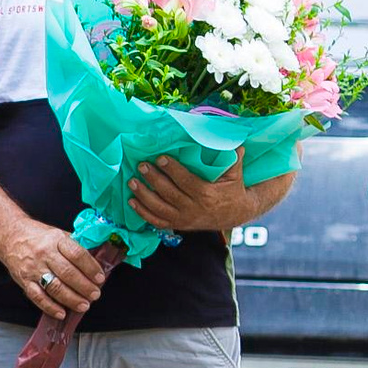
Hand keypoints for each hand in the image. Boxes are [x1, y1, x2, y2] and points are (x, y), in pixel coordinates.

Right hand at [0, 221, 108, 320]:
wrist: (9, 236)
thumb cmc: (37, 236)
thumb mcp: (58, 234)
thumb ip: (75, 247)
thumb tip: (95, 263)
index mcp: (56, 240)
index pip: (77, 255)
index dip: (91, 268)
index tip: (100, 278)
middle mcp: (44, 254)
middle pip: (68, 273)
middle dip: (84, 287)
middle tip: (95, 295)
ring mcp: (33, 269)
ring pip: (54, 287)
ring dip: (71, 299)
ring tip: (83, 305)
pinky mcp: (24, 281)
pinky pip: (38, 297)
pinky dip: (50, 307)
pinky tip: (61, 313)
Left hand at [128, 155, 247, 232]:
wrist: (235, 215)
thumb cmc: (233, 191)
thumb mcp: (236, 175)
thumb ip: (233, 159)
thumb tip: (236, 141)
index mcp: (207, 195)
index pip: (186, 181)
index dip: (172, 170)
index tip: (160, 158)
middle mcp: (193, 209)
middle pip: (168, 193)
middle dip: (153, 179)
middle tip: (141, 166)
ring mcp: (184, 219)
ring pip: (159, 209)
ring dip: (143, 195)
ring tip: (132, 181)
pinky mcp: (178, 225)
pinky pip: (156, 222)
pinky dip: (142, 213)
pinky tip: (132, 201)